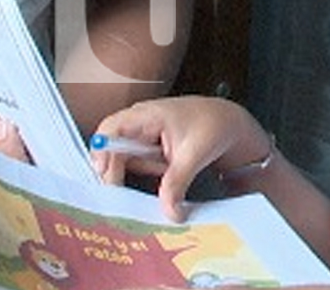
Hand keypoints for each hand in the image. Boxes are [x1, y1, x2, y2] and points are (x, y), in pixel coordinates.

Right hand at [91, 96, 270, 220]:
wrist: (228, 123)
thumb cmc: (211, 126)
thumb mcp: (194, 155)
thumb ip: (177, 184)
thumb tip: (169, 214)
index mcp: (147, 115)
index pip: (111, 127)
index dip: (101, 150)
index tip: (105, 175)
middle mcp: (138, 122)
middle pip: (111, 149)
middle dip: (118, 171)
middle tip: (129, 191)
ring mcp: (142, 134)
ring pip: (125, 161)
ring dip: (141, 172)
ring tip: (166, 167)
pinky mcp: (148, 147)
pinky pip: (137, 164)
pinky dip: (148, 172)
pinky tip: (165, 169)